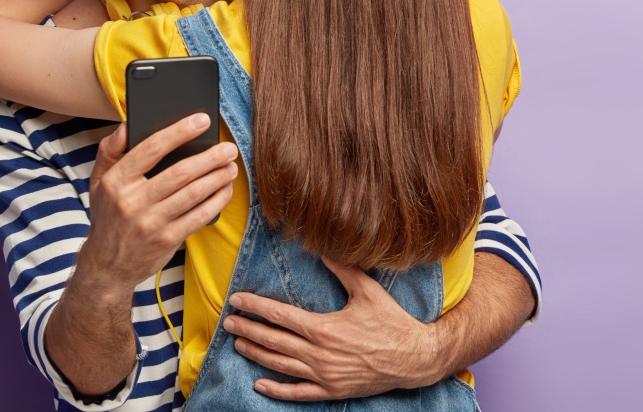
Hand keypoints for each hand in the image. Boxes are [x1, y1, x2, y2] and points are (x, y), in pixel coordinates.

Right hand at [76, 114, 237, 292]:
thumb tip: (127, 123)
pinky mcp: (166, 240)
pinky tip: (225, 190)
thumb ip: (110, 150)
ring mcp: (150, 223)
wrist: (107, 266)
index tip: (202, 120)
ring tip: (231, 167)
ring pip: (193, 194)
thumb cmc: (108, 216)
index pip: (151, 148)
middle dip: (210, 157)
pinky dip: (217, 202)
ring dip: (217, 178)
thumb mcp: (98, 182)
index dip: (179, 131)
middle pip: (180, 172)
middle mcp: (132, 201)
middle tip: (229, 148)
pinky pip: (198, 216)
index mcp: (115, 181)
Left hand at [221, 257, 447, 400]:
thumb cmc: (392, 322)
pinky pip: (298, 393)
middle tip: (227, 321)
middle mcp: (320, 353)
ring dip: (256, 353)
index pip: (279, 315)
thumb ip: (343, 269)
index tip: (236, 300)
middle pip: (273, 340)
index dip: (254, 307)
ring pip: (280, 365)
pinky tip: (259, 384)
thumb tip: (321, 249)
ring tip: (238, 343)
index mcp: (324, 328)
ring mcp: (324, 375)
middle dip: (247, 329)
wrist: (414, 358)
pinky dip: (276, 390)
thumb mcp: (368, 291)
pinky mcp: (332, 390)